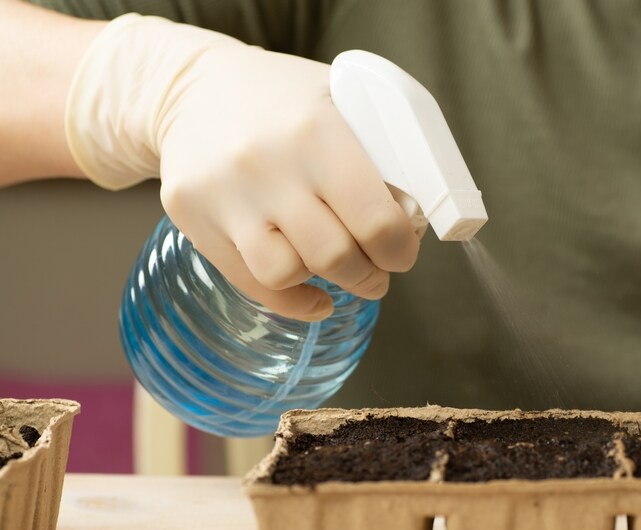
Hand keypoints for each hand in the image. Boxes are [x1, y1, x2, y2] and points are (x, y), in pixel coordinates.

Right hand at [67, 15, 419, 319]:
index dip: (400, 249)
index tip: (402, 251)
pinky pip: (253, 284)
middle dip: (370, 274)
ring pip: (289, 274)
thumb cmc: (283, 98)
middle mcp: (267, 164)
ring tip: (340, 268)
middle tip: (378, 269)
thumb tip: (417, 216)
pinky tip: (312, 293)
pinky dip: (293, 300)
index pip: (376, 221)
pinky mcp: (193, 218)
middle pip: (336, 256)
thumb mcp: (341, 99)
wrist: (191, 87)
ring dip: (328, 282)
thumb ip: (381, 152)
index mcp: (317, 132)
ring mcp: (225, 194)